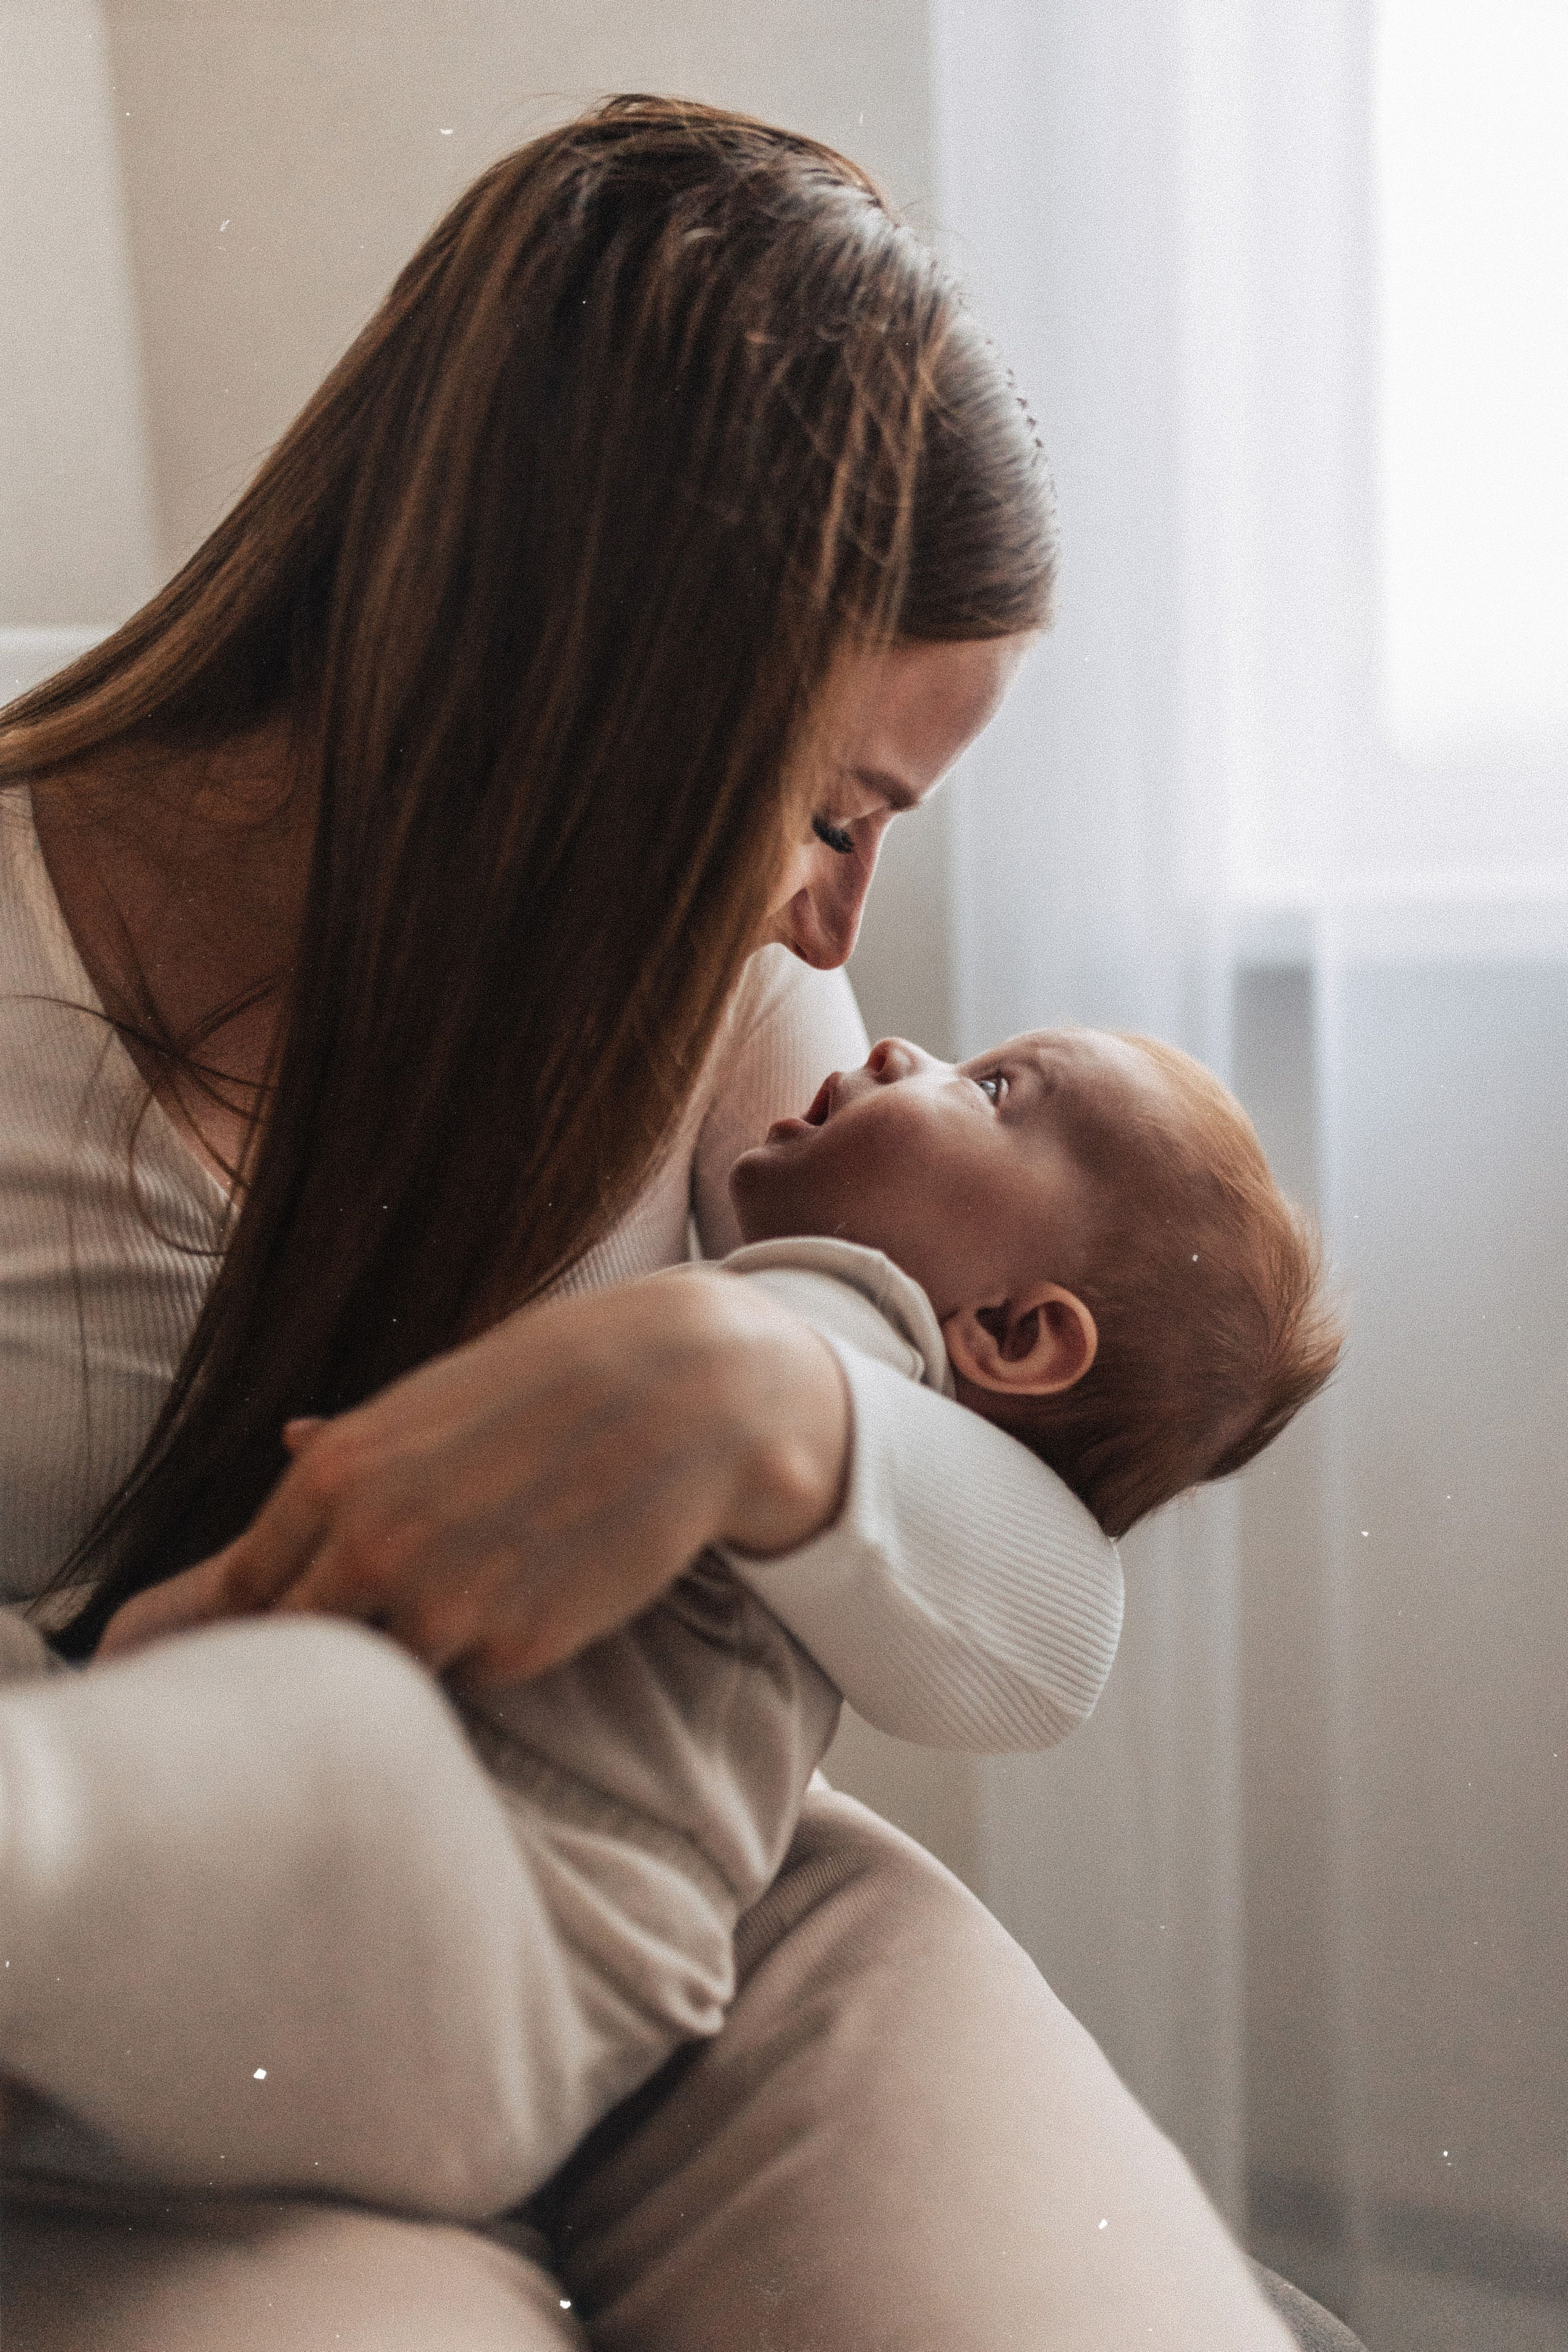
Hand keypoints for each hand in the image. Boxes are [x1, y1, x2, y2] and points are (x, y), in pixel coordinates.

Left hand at [97, 1270, 849, 1684]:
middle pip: (290, 1649)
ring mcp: (443, 1607)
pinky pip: (470, 1676)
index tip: (255, 1629)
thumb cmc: (555, 1377)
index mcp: (332, 1477)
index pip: (239, 1589)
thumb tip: (284, 1437)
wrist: (688, 1392)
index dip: (246, 1616)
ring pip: (380, 1675)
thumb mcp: (436, 1396)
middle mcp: (370, 1548)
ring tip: (472, 1583)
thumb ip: (353, 1444)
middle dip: (312, 1650)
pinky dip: (487, 1649)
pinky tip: (536, 1584)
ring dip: (407, 1649)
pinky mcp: (518, 1651)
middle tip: (366, 1623)